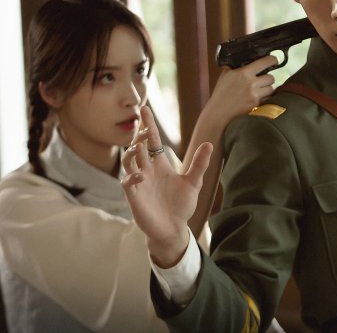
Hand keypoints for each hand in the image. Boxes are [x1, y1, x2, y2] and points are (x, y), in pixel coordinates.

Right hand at [121, 106, 211, 266]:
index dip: (148, 125)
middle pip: (138, 147)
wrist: (174, 228)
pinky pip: (127, 182)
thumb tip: (208, 144)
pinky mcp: (134, 196)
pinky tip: (142, 174)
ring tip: (139, 147)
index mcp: (160, 165)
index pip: (152, 141)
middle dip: (138, 136)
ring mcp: (139, 182)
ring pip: (128, 162)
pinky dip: (132, 176)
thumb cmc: (181, 205)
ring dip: (131, 153)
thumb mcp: (193, 182)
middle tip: (144, 128)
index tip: (145, 108)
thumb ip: (199, 164)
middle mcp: (147, 170)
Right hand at [204, 55, 277, 122]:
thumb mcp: (225, 75)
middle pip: (271, 77)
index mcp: (244, 73)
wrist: (219, 111)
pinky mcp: (257, 105)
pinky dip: (264, 98)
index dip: (272, 60)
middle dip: (268, 78)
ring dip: (267, 88)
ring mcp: (255, 95)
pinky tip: (256, 98)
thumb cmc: (221, 93)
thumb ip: (234, 67)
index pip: (265, 62)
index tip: (274, 60)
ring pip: (271, 89)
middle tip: (263, 79)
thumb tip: (242, 60)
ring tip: (260, 90)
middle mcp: (252, 83)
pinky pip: (267, 99)